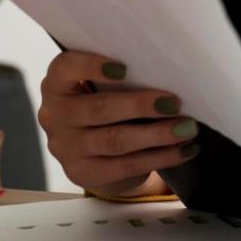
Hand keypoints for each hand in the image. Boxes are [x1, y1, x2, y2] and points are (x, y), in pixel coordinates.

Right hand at [37, 51, 200, 195]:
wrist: (95, 153)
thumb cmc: (107, 105)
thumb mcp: (104, 88)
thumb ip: (125, 79)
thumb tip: (172, 77)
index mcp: (57, 84)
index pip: (65, 68)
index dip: (92, 66)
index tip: (124, 68)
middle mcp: (54, 115)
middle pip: (99, 109)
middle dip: (141, 106)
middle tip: (175, 103)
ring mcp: (65, 148)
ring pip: (115, 141)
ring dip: (156, 135)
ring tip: (187, 128)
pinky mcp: (83, 173)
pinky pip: (126, 166)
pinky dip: (160, 158)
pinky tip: (184, 150)